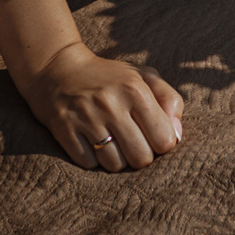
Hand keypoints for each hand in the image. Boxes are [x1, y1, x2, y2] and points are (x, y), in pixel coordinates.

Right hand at [15, 42, 184, 171]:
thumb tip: (177, 134)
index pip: (165, 140)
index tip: (151, 135)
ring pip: (115, 165)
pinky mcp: (65, 130)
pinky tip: (91, 142)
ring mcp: (86, 118)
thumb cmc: (109, 77)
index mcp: (134, 89)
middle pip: (141, 158)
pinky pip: (89, 164)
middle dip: (140, 155)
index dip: (162, 143)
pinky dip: (93, 160)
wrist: (57, 69)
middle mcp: (111, 103)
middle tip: (132, 142)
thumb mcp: (142, 76)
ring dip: (116, 159)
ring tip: (111, 142)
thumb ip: (170, 100)